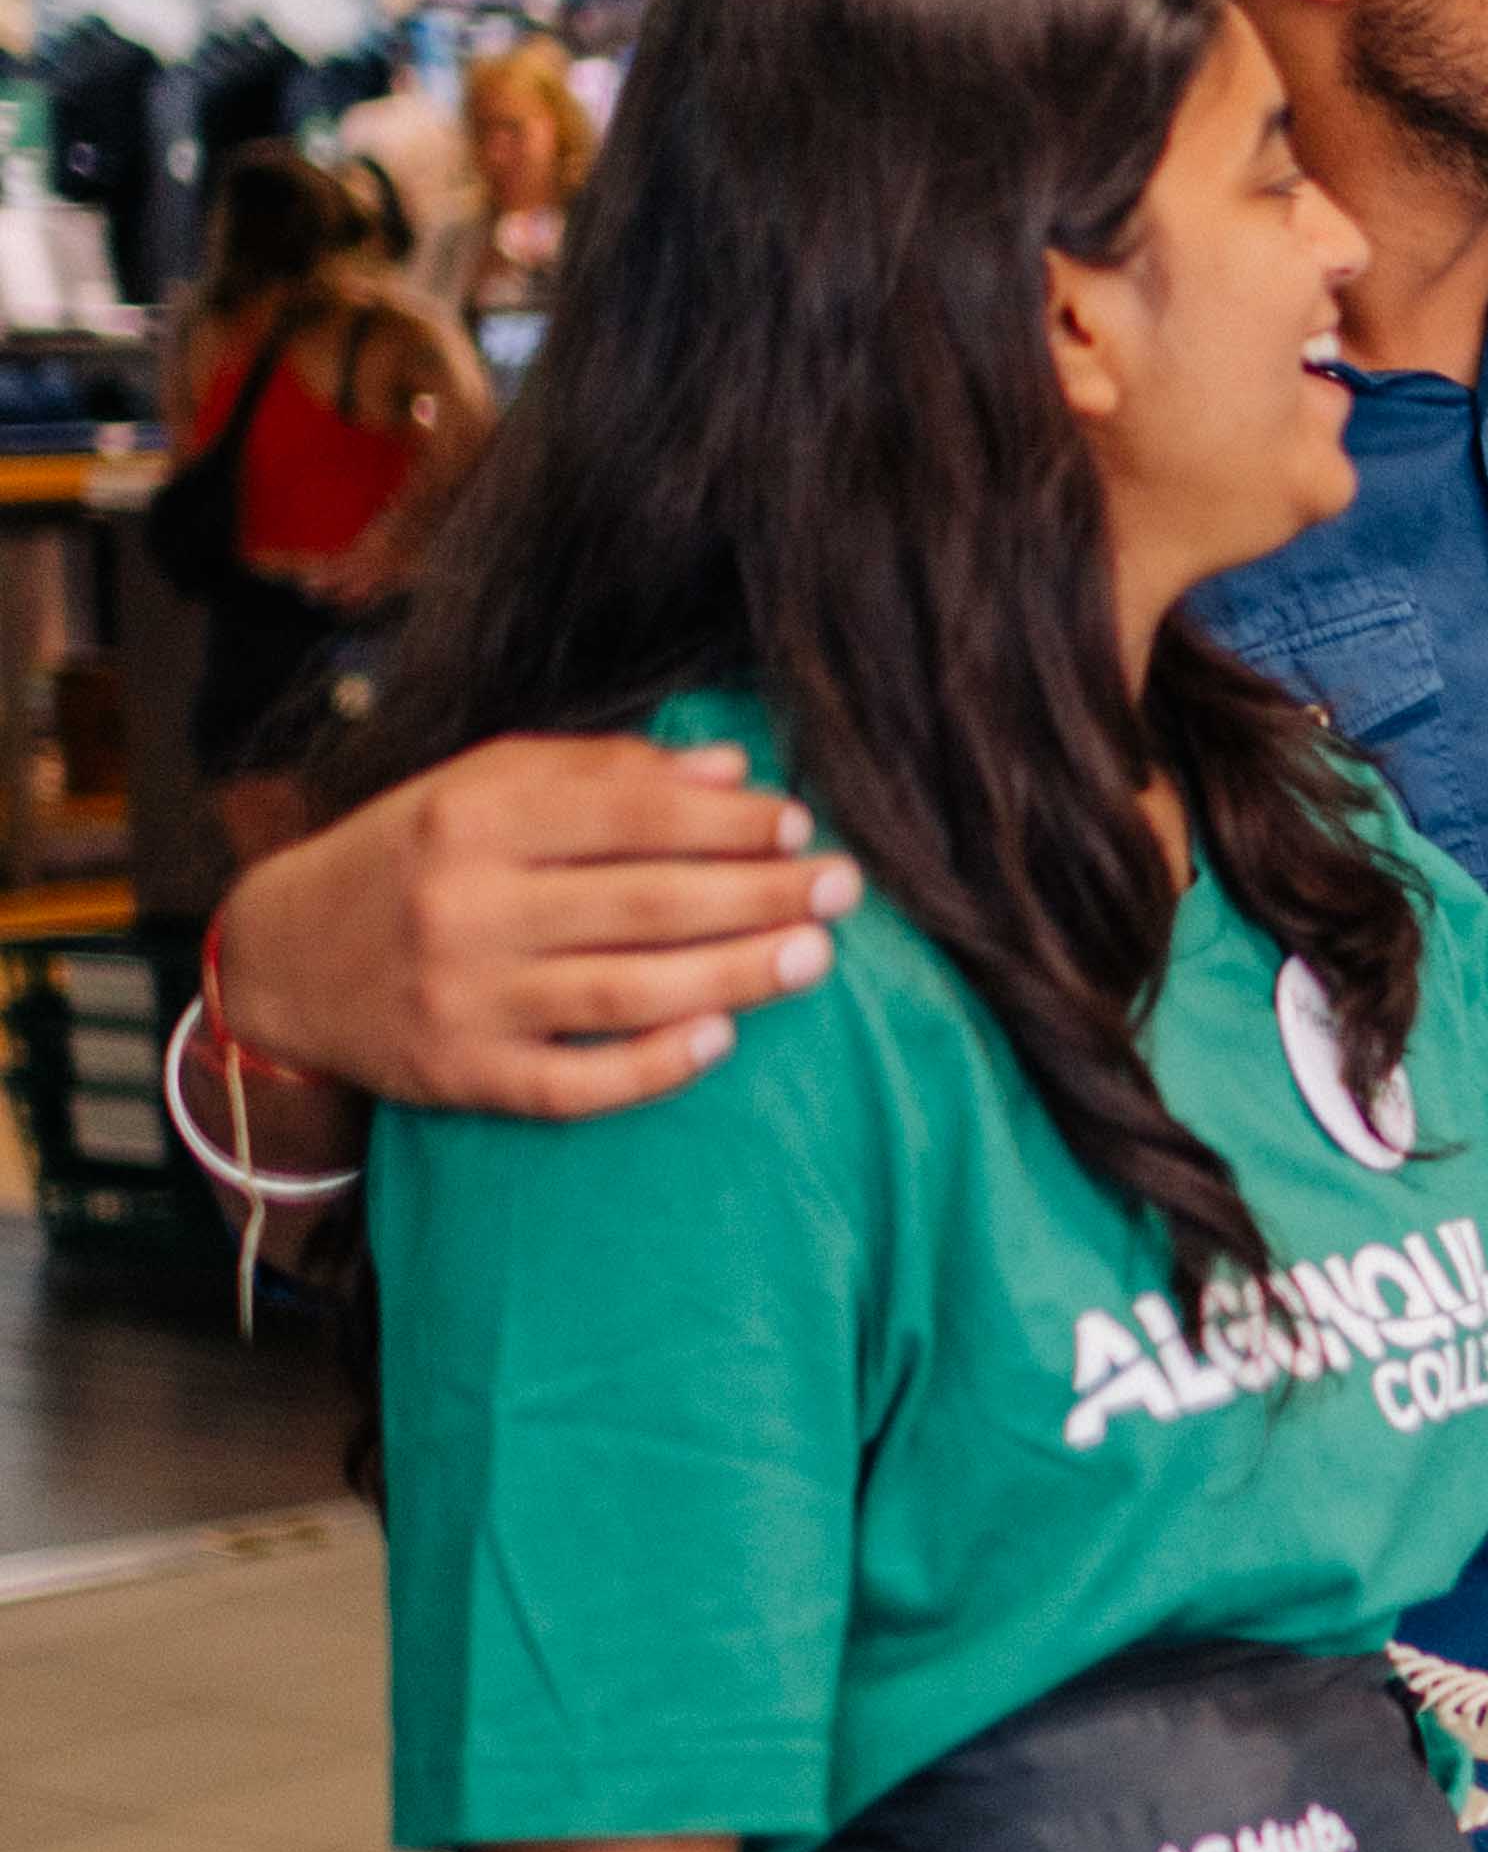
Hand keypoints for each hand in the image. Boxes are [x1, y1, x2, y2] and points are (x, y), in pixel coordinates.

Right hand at [217, 734, 859, 1118]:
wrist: (280, 958)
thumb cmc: (411, 857)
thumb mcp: (480, 788)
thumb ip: (600, 771)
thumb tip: (731, 768)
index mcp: (471, 819)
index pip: (629, 815)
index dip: (727, 821)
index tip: (800, 825)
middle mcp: (465, 907)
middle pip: (646, 903)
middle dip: (760, 895)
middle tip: (844, 888)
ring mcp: (463, 999)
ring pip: (627, 991)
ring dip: (736, 976)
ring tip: (815, 957)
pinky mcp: (461, 1075)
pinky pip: (575, 1084)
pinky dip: (653, 1066)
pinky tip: (722, 1041)